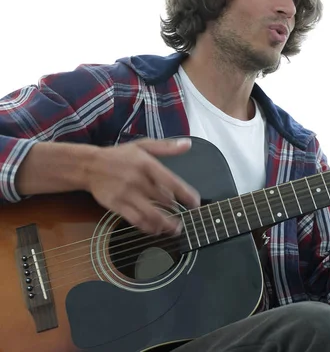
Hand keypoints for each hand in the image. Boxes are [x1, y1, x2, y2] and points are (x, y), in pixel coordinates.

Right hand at [83, 138, 200, 235]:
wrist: (89, 165)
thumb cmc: (119, 155)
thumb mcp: (143, 145)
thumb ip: (166, 146)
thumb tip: (187, 144)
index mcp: (147, 164)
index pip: (172, 182)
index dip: (186, 195)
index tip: (196, 204)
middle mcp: (138, 180)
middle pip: (164, 200)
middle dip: (177, 211)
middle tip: (186, 218)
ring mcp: (127, 194)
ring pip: (151, 214)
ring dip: (165, 224)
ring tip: (175, 229)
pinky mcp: (117, 205)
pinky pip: (136, 220)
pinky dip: (148, 227)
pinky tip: (156, 230)